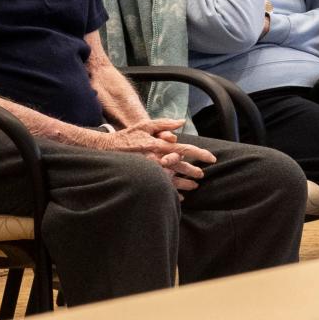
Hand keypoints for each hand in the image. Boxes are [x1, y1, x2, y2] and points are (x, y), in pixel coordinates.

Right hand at [100, 119, 216, 192]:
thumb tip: (181, 122)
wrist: (106, 149)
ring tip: (193, 187)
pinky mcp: (143, 177)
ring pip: (172, 179)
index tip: (212, 159)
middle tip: (201, 175)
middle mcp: (156, 157)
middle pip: (180, 166)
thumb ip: (165, 124)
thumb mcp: (146, 125)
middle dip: (192, 171)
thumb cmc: (127, 136)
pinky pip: (160, 187)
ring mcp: (150, 169)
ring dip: (184, 184)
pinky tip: (179, 197)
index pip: (185, 149)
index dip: (200, 154)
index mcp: (159, 144)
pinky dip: (171, 193)